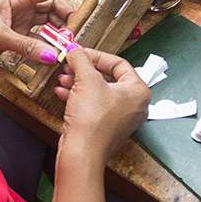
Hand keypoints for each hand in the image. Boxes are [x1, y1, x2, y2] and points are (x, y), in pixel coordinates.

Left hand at [0, 0, 100, 74]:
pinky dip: (47, 44)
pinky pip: (38, 38)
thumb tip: (52, 55)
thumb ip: (27, 46)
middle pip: (52, 7)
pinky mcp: (14, 37)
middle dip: (67, 18)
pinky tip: (53, 51)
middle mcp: (18, 7)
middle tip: (76, 32)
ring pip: (46, 23)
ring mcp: (17, 22)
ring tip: (67, 44)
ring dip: (58, 32)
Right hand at [54, 47, 149, 172]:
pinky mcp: (106, 128)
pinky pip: (93, 106)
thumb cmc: (92, 119)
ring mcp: (120, 118)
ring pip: (98, 92)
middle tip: (70, 64)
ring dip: (78, 82)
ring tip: (63, 78)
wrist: (82, 153)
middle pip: (107, 77)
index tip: (79, 52)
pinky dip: (78, 97)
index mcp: (138, 91)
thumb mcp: (86, 79)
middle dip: (84, 70)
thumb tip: (75, 48)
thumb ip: (81, 59)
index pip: (119, 63)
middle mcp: (134, 105)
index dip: (96, 55)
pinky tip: (62, 92)